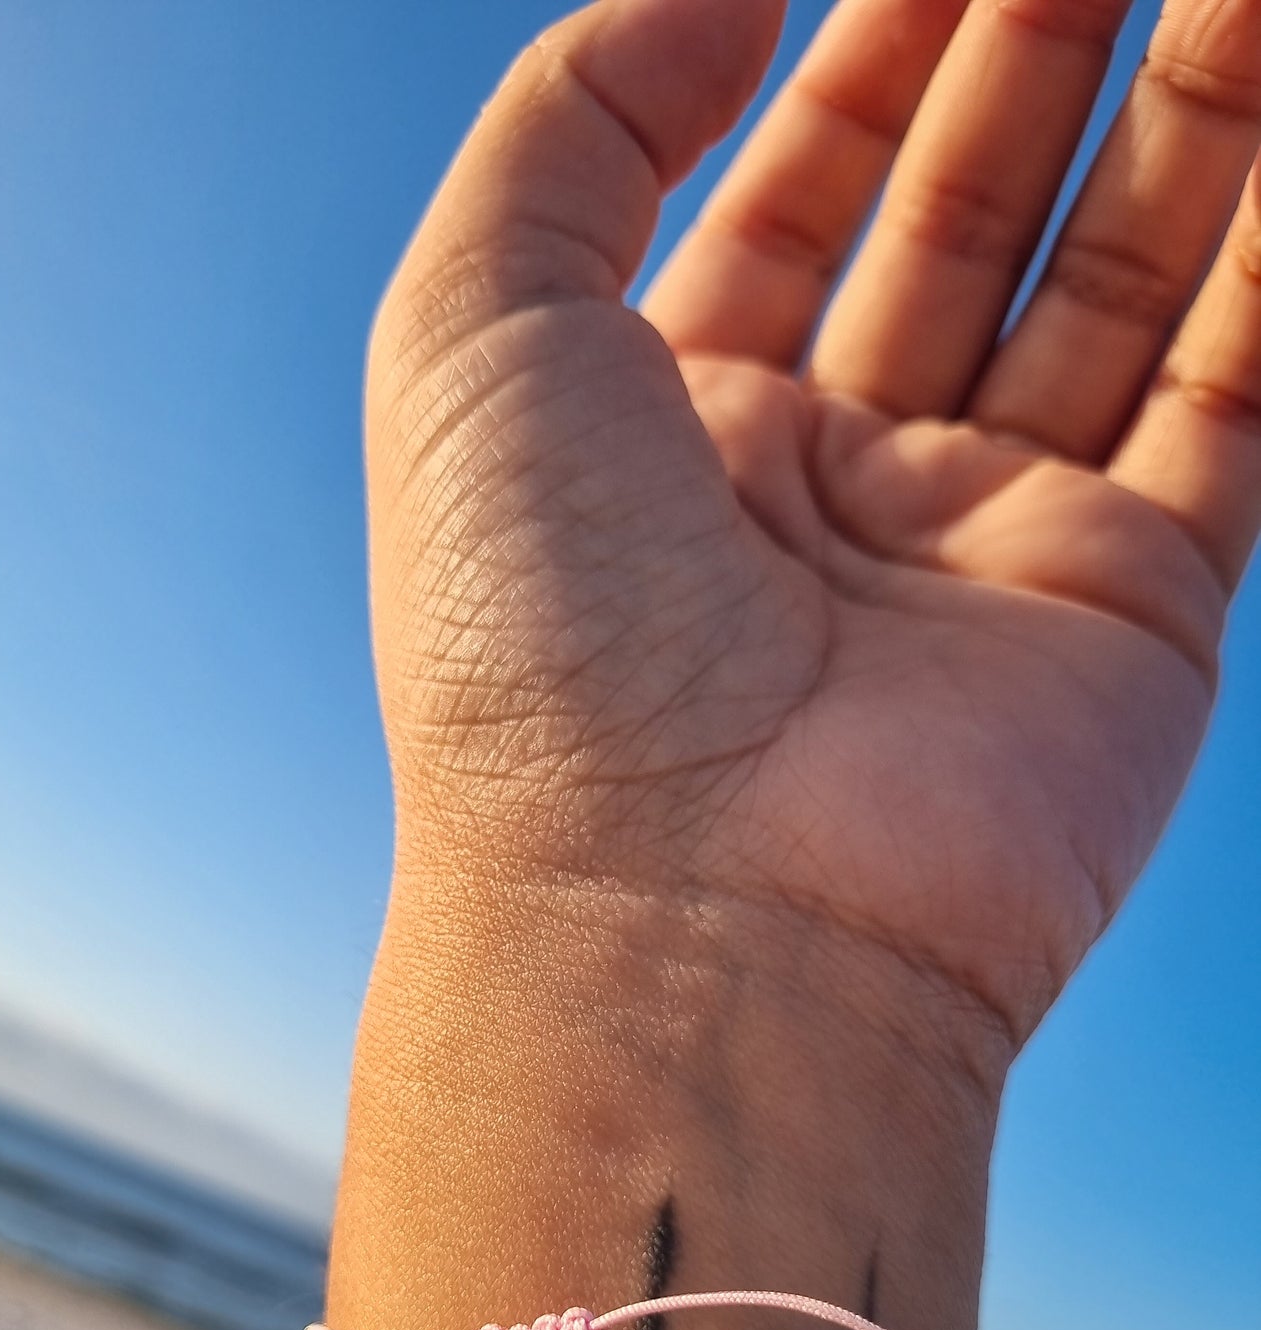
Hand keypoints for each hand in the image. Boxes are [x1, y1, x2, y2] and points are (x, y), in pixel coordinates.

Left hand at [366, 0, 1259, 1061]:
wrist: (682, 918)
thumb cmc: (537, 645)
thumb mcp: (470, 329)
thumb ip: (577, 119)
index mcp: (677, 434)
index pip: (803, 191)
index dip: (875, 41)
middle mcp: (833, 496)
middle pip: (966, 219)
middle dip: (1038, 48)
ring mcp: (989, 557)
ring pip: (1119, 288)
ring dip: (1186, 118)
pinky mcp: (1133, 619)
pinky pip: (1237, 401)